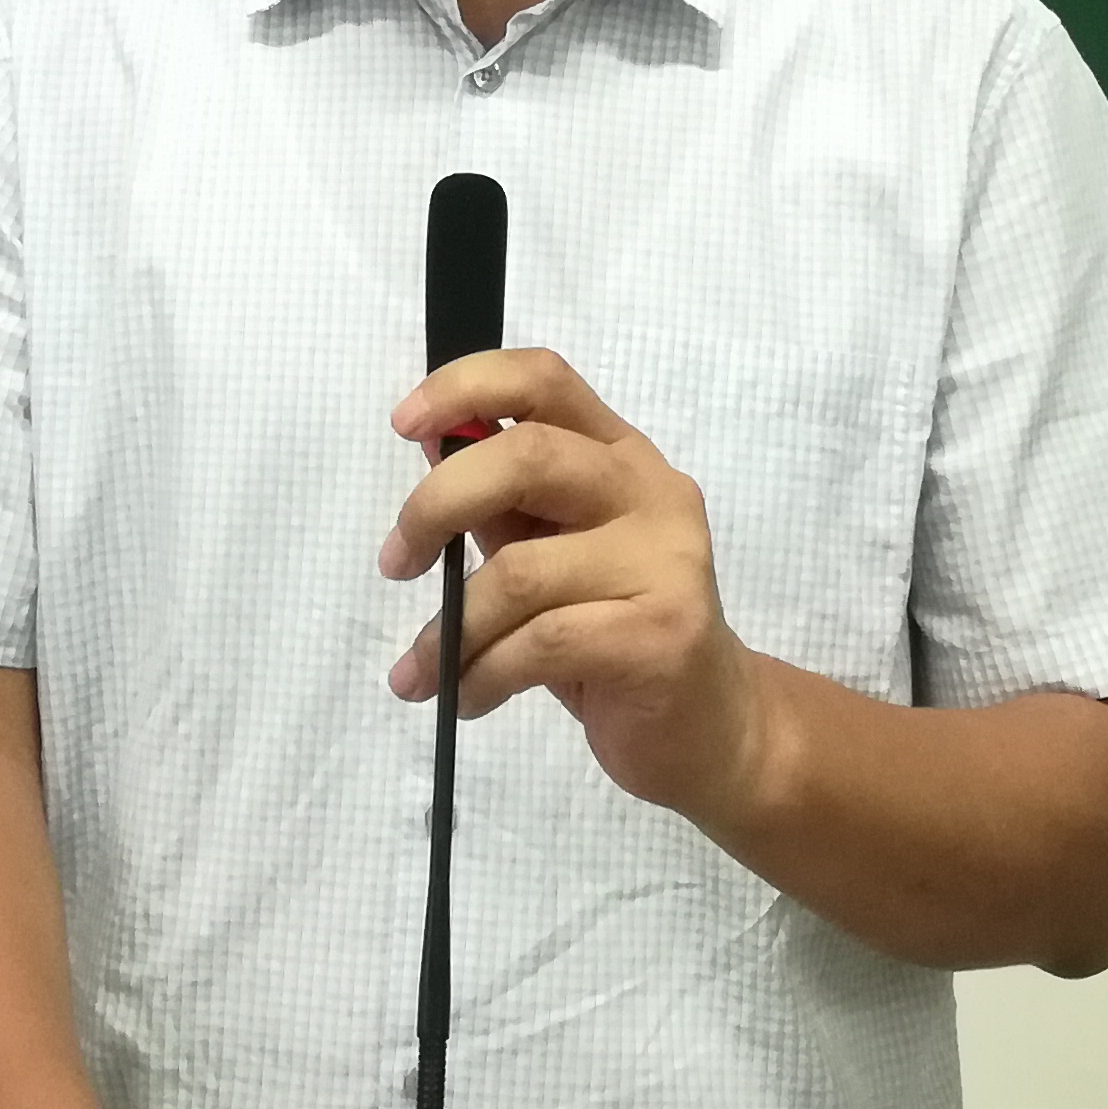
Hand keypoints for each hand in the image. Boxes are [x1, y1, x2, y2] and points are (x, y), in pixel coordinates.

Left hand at [380, 348, 777, 821]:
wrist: (711, 727)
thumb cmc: (616, 634)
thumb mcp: (554, 554)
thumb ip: (503, 503)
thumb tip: (430, 442)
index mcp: (621, 456)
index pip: (544, 381)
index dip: (467, 387)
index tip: (403, 424)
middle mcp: (651, 493)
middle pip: (529, 456)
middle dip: (438, 505)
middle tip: (396, 561)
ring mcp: (665, 561)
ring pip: (520, 573)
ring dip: (450, 630)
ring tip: (422, 670)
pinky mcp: (661, 634)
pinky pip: (539, 645)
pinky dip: (482, 676)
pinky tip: (467, 698)